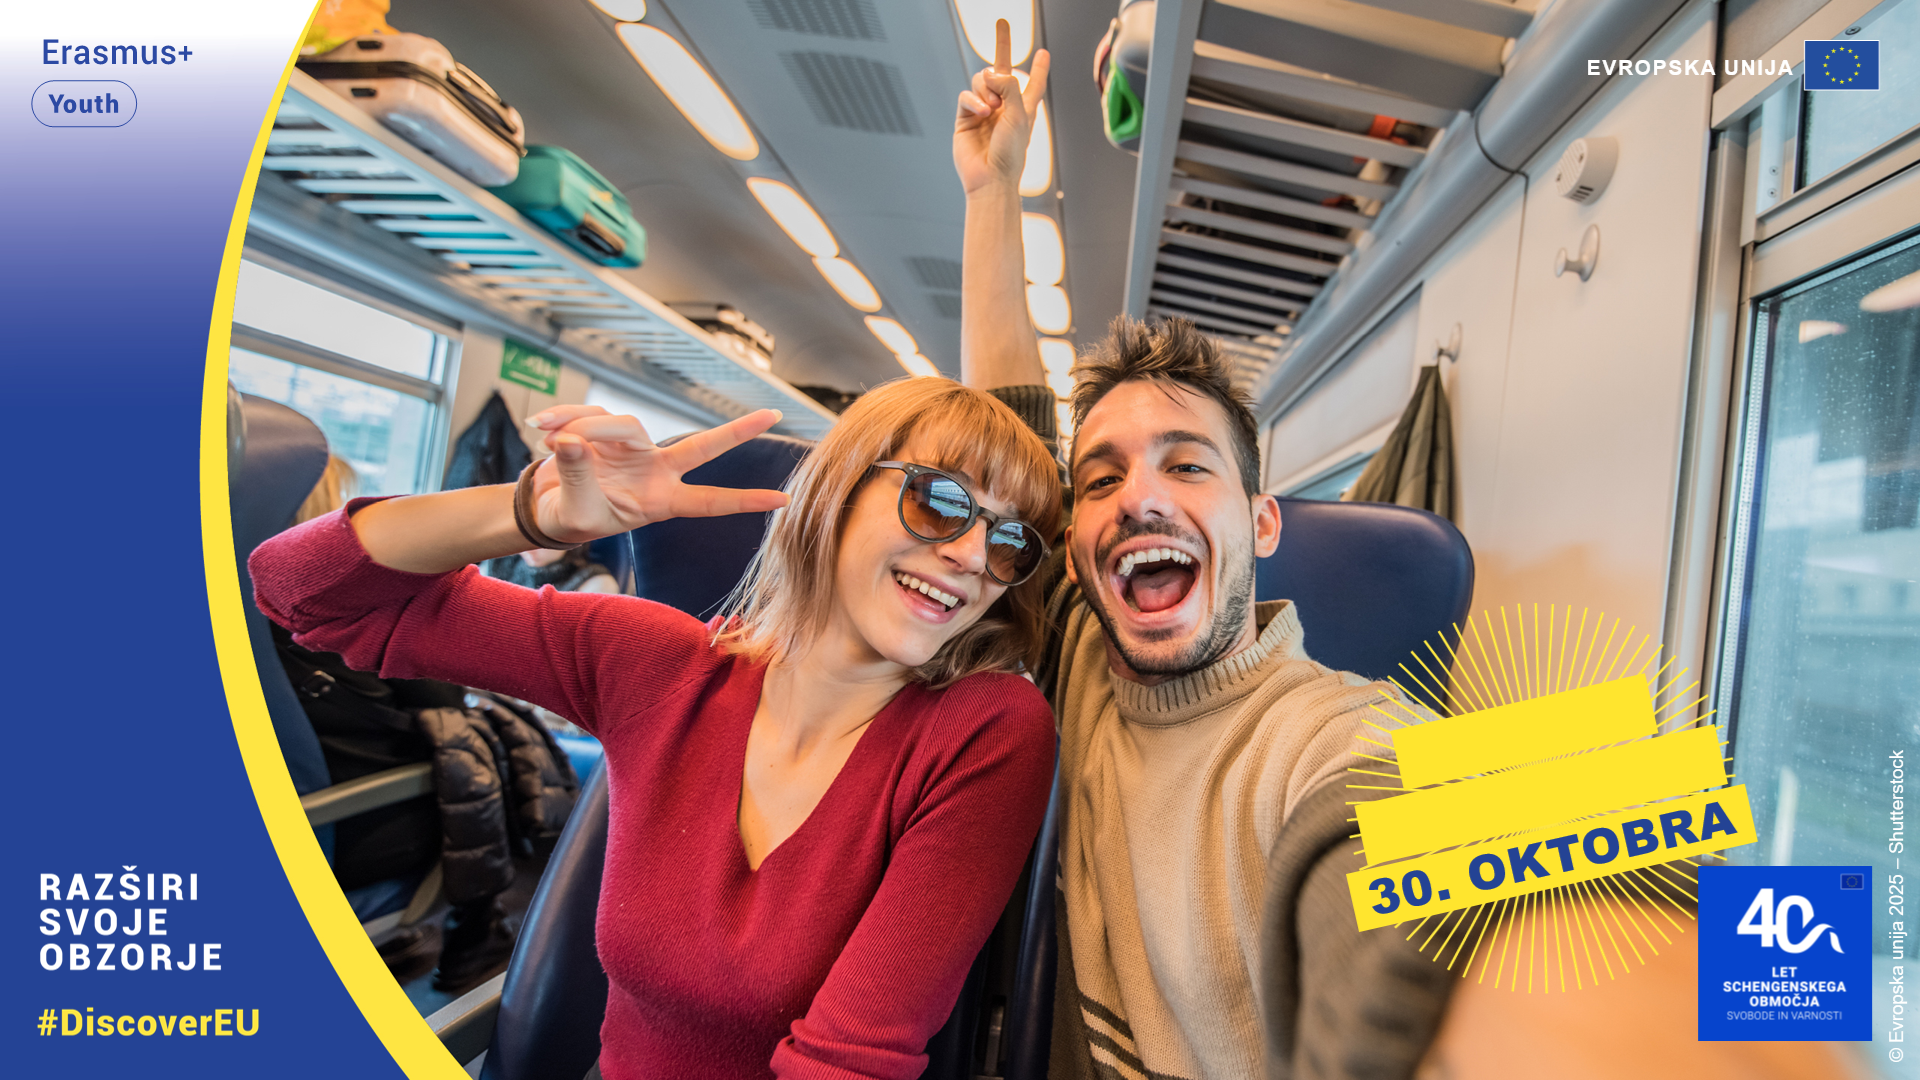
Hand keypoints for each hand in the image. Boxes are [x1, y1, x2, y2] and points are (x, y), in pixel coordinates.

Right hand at [521, 406, 789, 542]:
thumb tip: (572, 440)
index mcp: (659, 501)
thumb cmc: (571, 519)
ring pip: (621, 423)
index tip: (785, 501)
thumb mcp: (577, 510)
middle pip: (701, 446)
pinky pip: (591, 413)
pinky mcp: (608, 428)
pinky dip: (564, 417)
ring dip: (582, 428)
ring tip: (549, 439)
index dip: (744, 501)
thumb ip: (578, 475)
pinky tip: (540, 426)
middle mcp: (655, 470)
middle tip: (775, 414)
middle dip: (738, 432)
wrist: (544, 507)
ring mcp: (634, 447)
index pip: (709, 501)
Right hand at [953, 19, 1049, 195]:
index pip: (1034, 83)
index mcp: (1024, 108)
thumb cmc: (1010, 153)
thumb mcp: (1019, 114)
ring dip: (987, 88)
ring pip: (981, 80)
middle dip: (1002, 44)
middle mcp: (1003, 106)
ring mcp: (983, 111)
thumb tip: (990, 72)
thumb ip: (1009, 86)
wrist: (990, 178)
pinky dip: (974, 100)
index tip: (1044, 53)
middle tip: (1003, 20)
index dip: (1040, 69)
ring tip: (992, 108)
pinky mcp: (965, 118)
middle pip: (1000, 69)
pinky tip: (982, 112)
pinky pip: (966, 95)